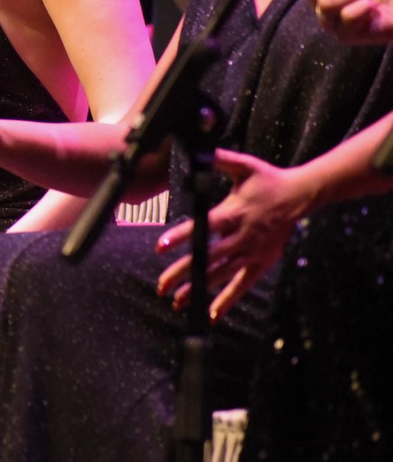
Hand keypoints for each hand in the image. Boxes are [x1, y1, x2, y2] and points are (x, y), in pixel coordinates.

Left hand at [154, 149, 311, 321]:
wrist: (301, 196)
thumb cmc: (267, 179)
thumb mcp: (243, 166)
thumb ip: (218, 159)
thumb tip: (196, 147)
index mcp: (235, 213)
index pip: (204, 227)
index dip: (182, 237)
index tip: (161, 246)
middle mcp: (243, 237)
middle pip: (208, 258)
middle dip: (183, 272)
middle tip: (160, 285)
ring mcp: (253, 253)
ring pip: (222, 275)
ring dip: (199, 289)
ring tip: (176, 301)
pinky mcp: (262, 263)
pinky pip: (243, 285)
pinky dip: (228, 301)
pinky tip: (211, 314)